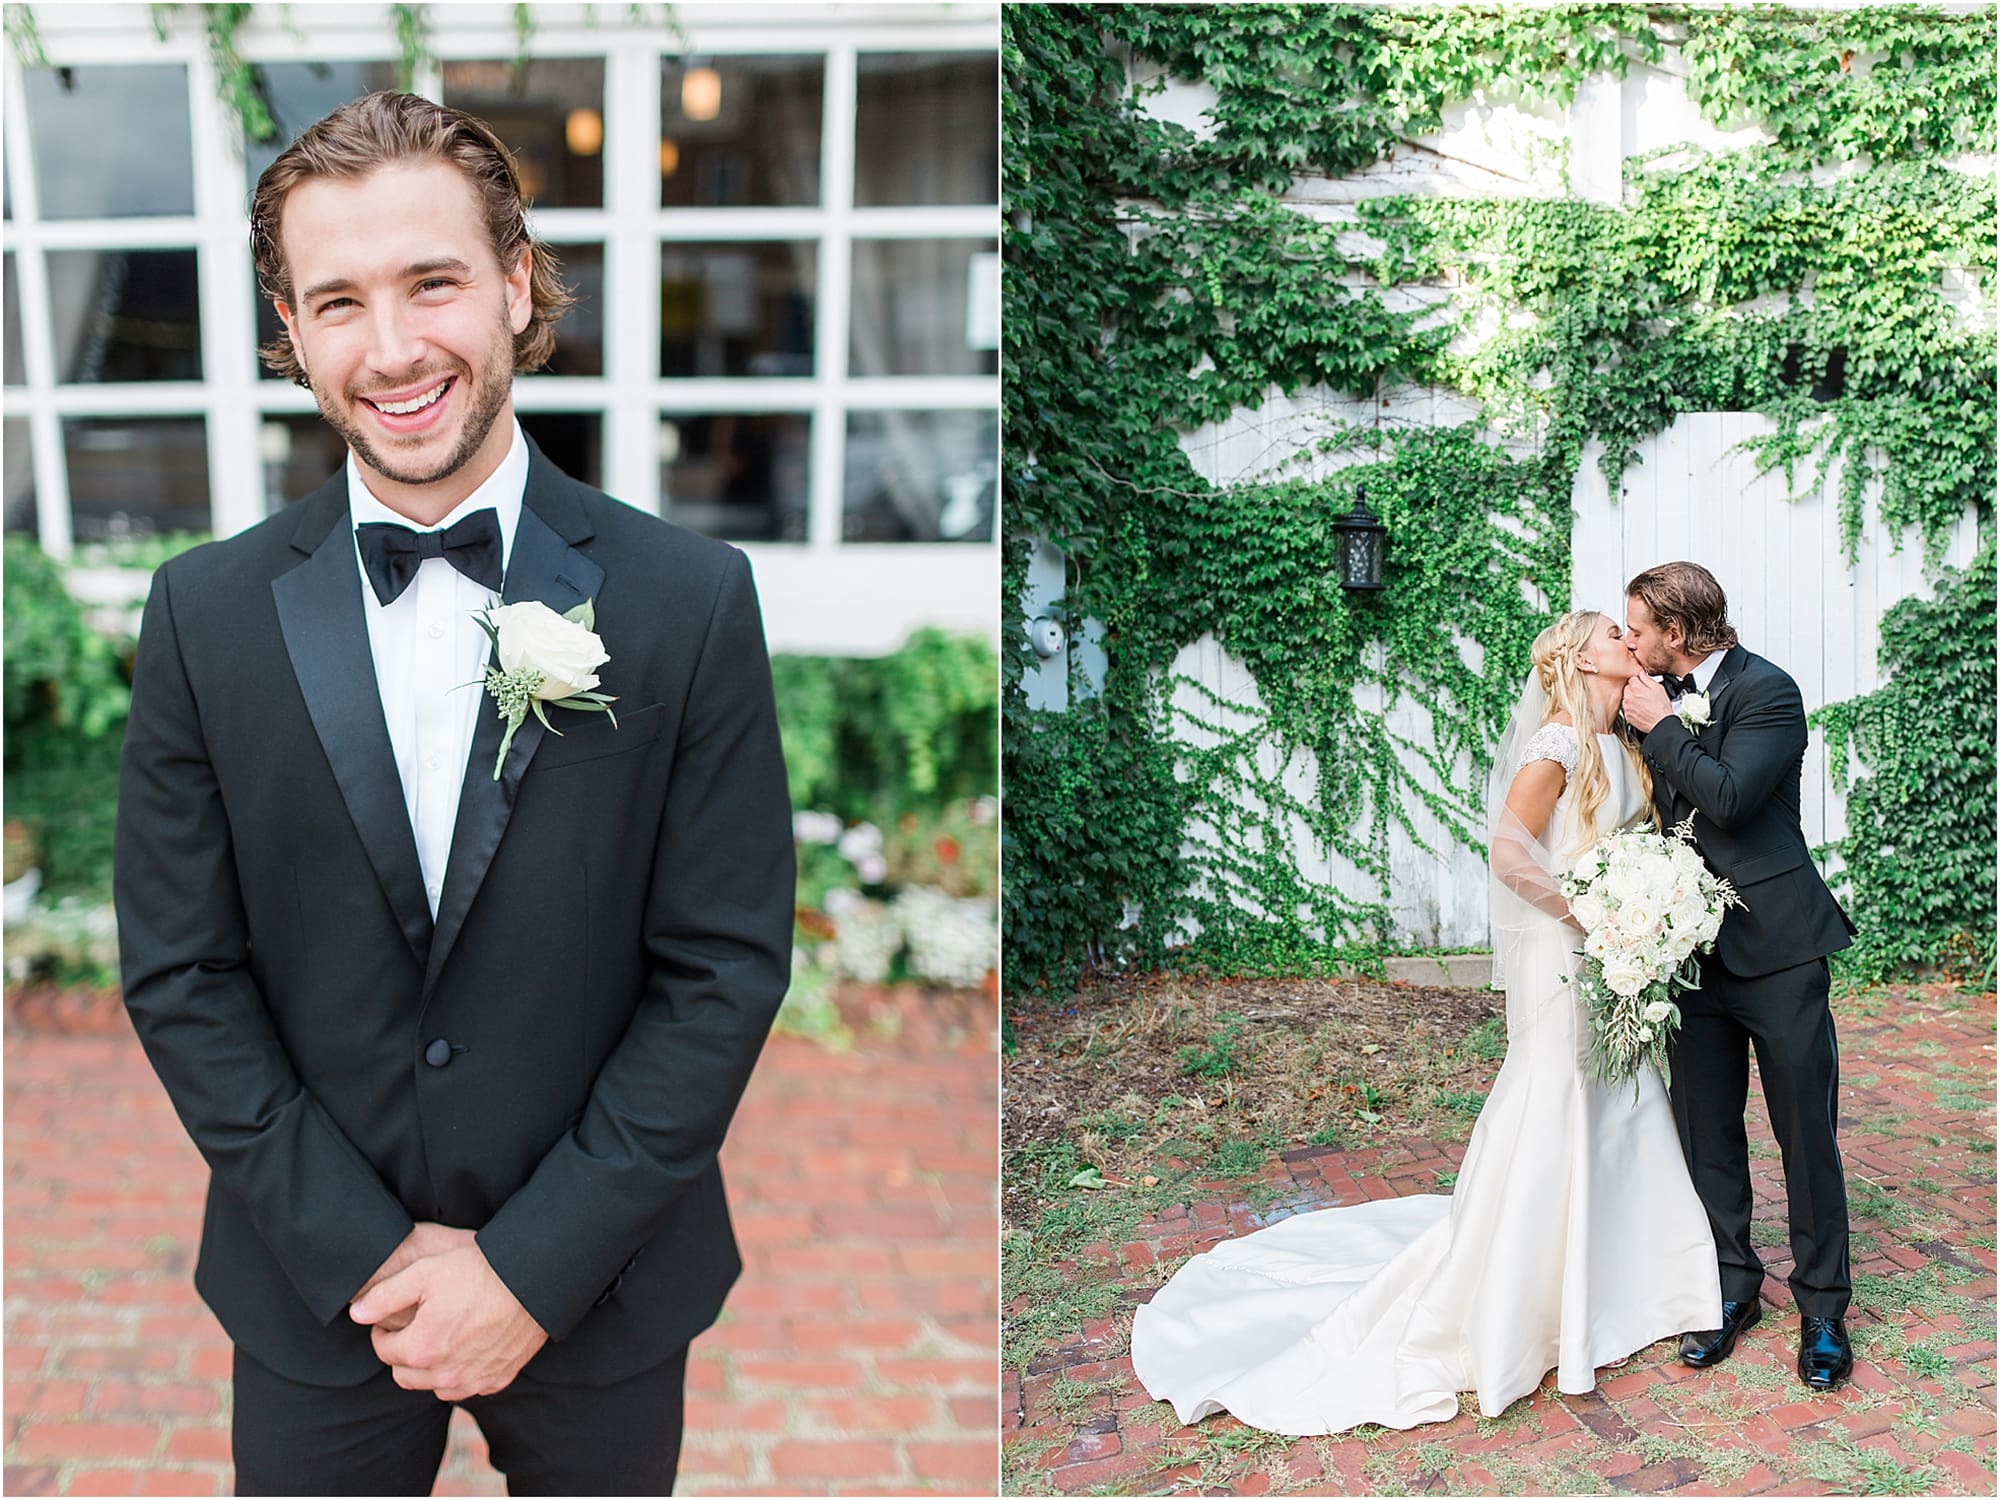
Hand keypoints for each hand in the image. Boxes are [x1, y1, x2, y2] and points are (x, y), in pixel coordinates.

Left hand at [351, 1243, 547, 1400]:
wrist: (532, 1278)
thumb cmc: (478, 1271)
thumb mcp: (424, 1271)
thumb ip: (384, 1295)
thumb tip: (356, 1313)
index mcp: (422, 1348)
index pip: (384, 1351)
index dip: (382, 1333)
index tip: (389, 1320)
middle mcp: (445, 1374)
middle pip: (405, 1375)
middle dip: (402, 1355)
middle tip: (413, 1330)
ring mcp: (474, 1379)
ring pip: (435, 1386)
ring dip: (430, 1370)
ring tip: (439, 1340)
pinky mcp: (498, 1378)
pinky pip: (468, 1387)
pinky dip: (461, 1375)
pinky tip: (466, 1351)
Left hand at [1621, 673, 1671, 733]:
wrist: (1661, 723)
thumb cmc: (1662, 708)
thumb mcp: (1658, 688)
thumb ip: (1647, 679)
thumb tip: (1642, 673)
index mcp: (1636, 689)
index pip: (1632, 678)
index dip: (1639, 681)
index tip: (1643, 685)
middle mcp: (1629, 697)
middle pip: (1627, 688)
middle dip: (1634, 690)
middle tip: (1644, 695)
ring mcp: (1627, 707)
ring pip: (1626, 698)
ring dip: (1632, 699)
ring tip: (1643, 703)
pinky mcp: (1627, 715)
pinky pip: (1627, 708)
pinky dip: (1632, 708)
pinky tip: (1641, 709)